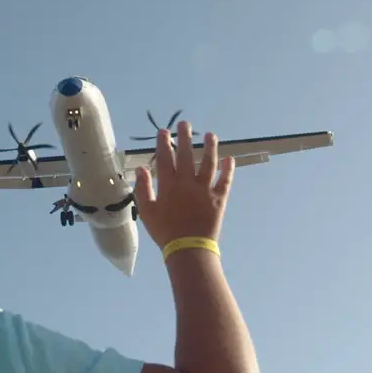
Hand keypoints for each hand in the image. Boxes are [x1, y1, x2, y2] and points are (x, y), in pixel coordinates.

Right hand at [133, 120, 235, 248]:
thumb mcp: (147, 211)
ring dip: (210, 147)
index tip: (164, 131)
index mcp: (169, 185)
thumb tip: (141, 169)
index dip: (164, 143)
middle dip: (185, 137)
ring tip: (211, 134)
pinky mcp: (219, 199)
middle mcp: (188, 183)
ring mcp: (205, 190)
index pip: (165, 158)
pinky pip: (225, 181)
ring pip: (209, 163)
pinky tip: (230, 159)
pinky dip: (228, 169)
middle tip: (185, 124)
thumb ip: (143, 189)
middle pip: (186, 155)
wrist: (188, 248)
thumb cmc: (164, 231)